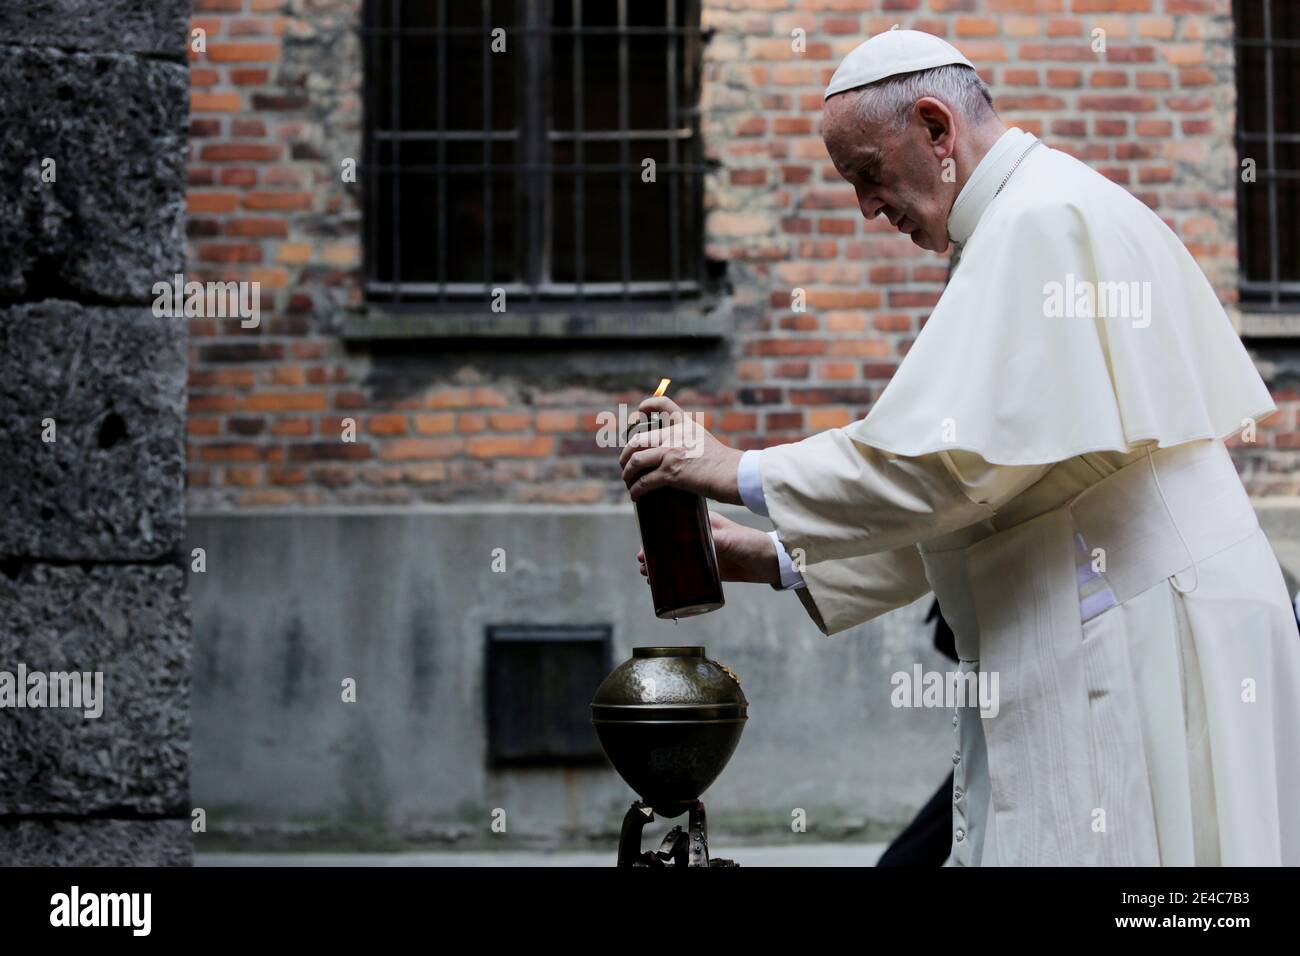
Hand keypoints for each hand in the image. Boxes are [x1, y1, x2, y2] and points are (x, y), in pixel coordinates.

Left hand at [619, 396, 743, 504]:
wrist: (734, 474)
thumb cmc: (725, 464)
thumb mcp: (706, 441)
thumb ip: (689, 442)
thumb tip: (677, 455)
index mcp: (685, 424)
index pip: (663, 404)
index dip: (648, 405)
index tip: (639, 412)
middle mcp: (674, 435)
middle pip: (638, 439)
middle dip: (626, 454)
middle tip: (625, 464)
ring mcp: (671, 452)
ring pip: (635, 460)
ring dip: (627, 473)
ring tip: (628, 482)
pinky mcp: (670, 472)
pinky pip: (644, 481)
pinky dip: (636, 489)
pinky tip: (635, 495)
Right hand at [637, 511, 780, 585]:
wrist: (773, 563)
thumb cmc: (754, 545)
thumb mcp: (733, 540)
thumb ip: (715, 540)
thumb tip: (689, 543)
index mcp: (705, 523)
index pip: (674, 523)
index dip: (656, 533)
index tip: (645, 544)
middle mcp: (701, 536)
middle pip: (670, 541)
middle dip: (653, 551)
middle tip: (642, 563)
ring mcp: (705, 552)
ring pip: (676, 556)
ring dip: (660, 564)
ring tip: (647, 575)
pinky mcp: (711, 568)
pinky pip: (687, 571)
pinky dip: (673, 576)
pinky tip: (662, 583)